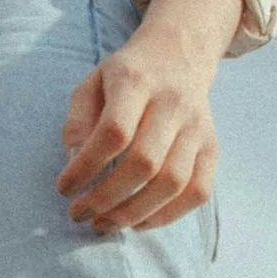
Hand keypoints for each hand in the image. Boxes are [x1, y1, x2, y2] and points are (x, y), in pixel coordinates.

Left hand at [55, 26, 220, 233]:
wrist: (180, 53)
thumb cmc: (127, 75)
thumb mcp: (91, 82)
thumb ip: (78, 120)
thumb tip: (74, 162)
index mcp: (136, 81)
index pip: (114, 131)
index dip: (86, 166)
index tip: (64, 188)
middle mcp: (172, 103)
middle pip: (145, 162)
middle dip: (107, 198)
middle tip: (79, 213)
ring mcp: (197, 127)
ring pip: (173, 182)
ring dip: (134, 213)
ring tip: (104, 224)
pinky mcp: (212, 146)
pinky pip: (198, 191)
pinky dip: (168, 215)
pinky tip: (138, 221)